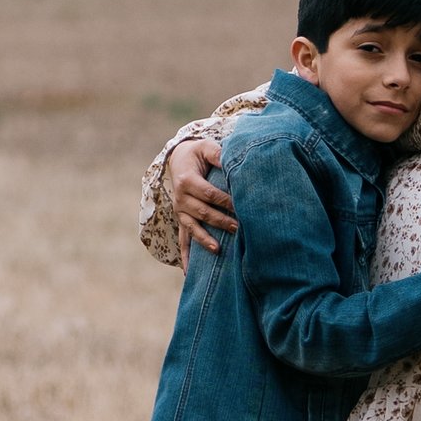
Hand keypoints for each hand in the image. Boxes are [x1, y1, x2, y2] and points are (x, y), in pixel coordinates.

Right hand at [168, 139, 237, 260]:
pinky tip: (188, 273)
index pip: (209, 194)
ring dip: (205, 239)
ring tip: (218, 250)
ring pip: (192, 228)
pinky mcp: (181, 220)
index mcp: (187, 181)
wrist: (178, 158)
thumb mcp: (206, 148)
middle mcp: (180, 198)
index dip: (225, 201)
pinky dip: (185, 256)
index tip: (242, 206)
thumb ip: (218, 153)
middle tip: (240, 228)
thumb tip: (234, 159)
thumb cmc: (197, 153)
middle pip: (202, 212)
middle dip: (221, 221)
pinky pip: (182, 240)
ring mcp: (180, 211)